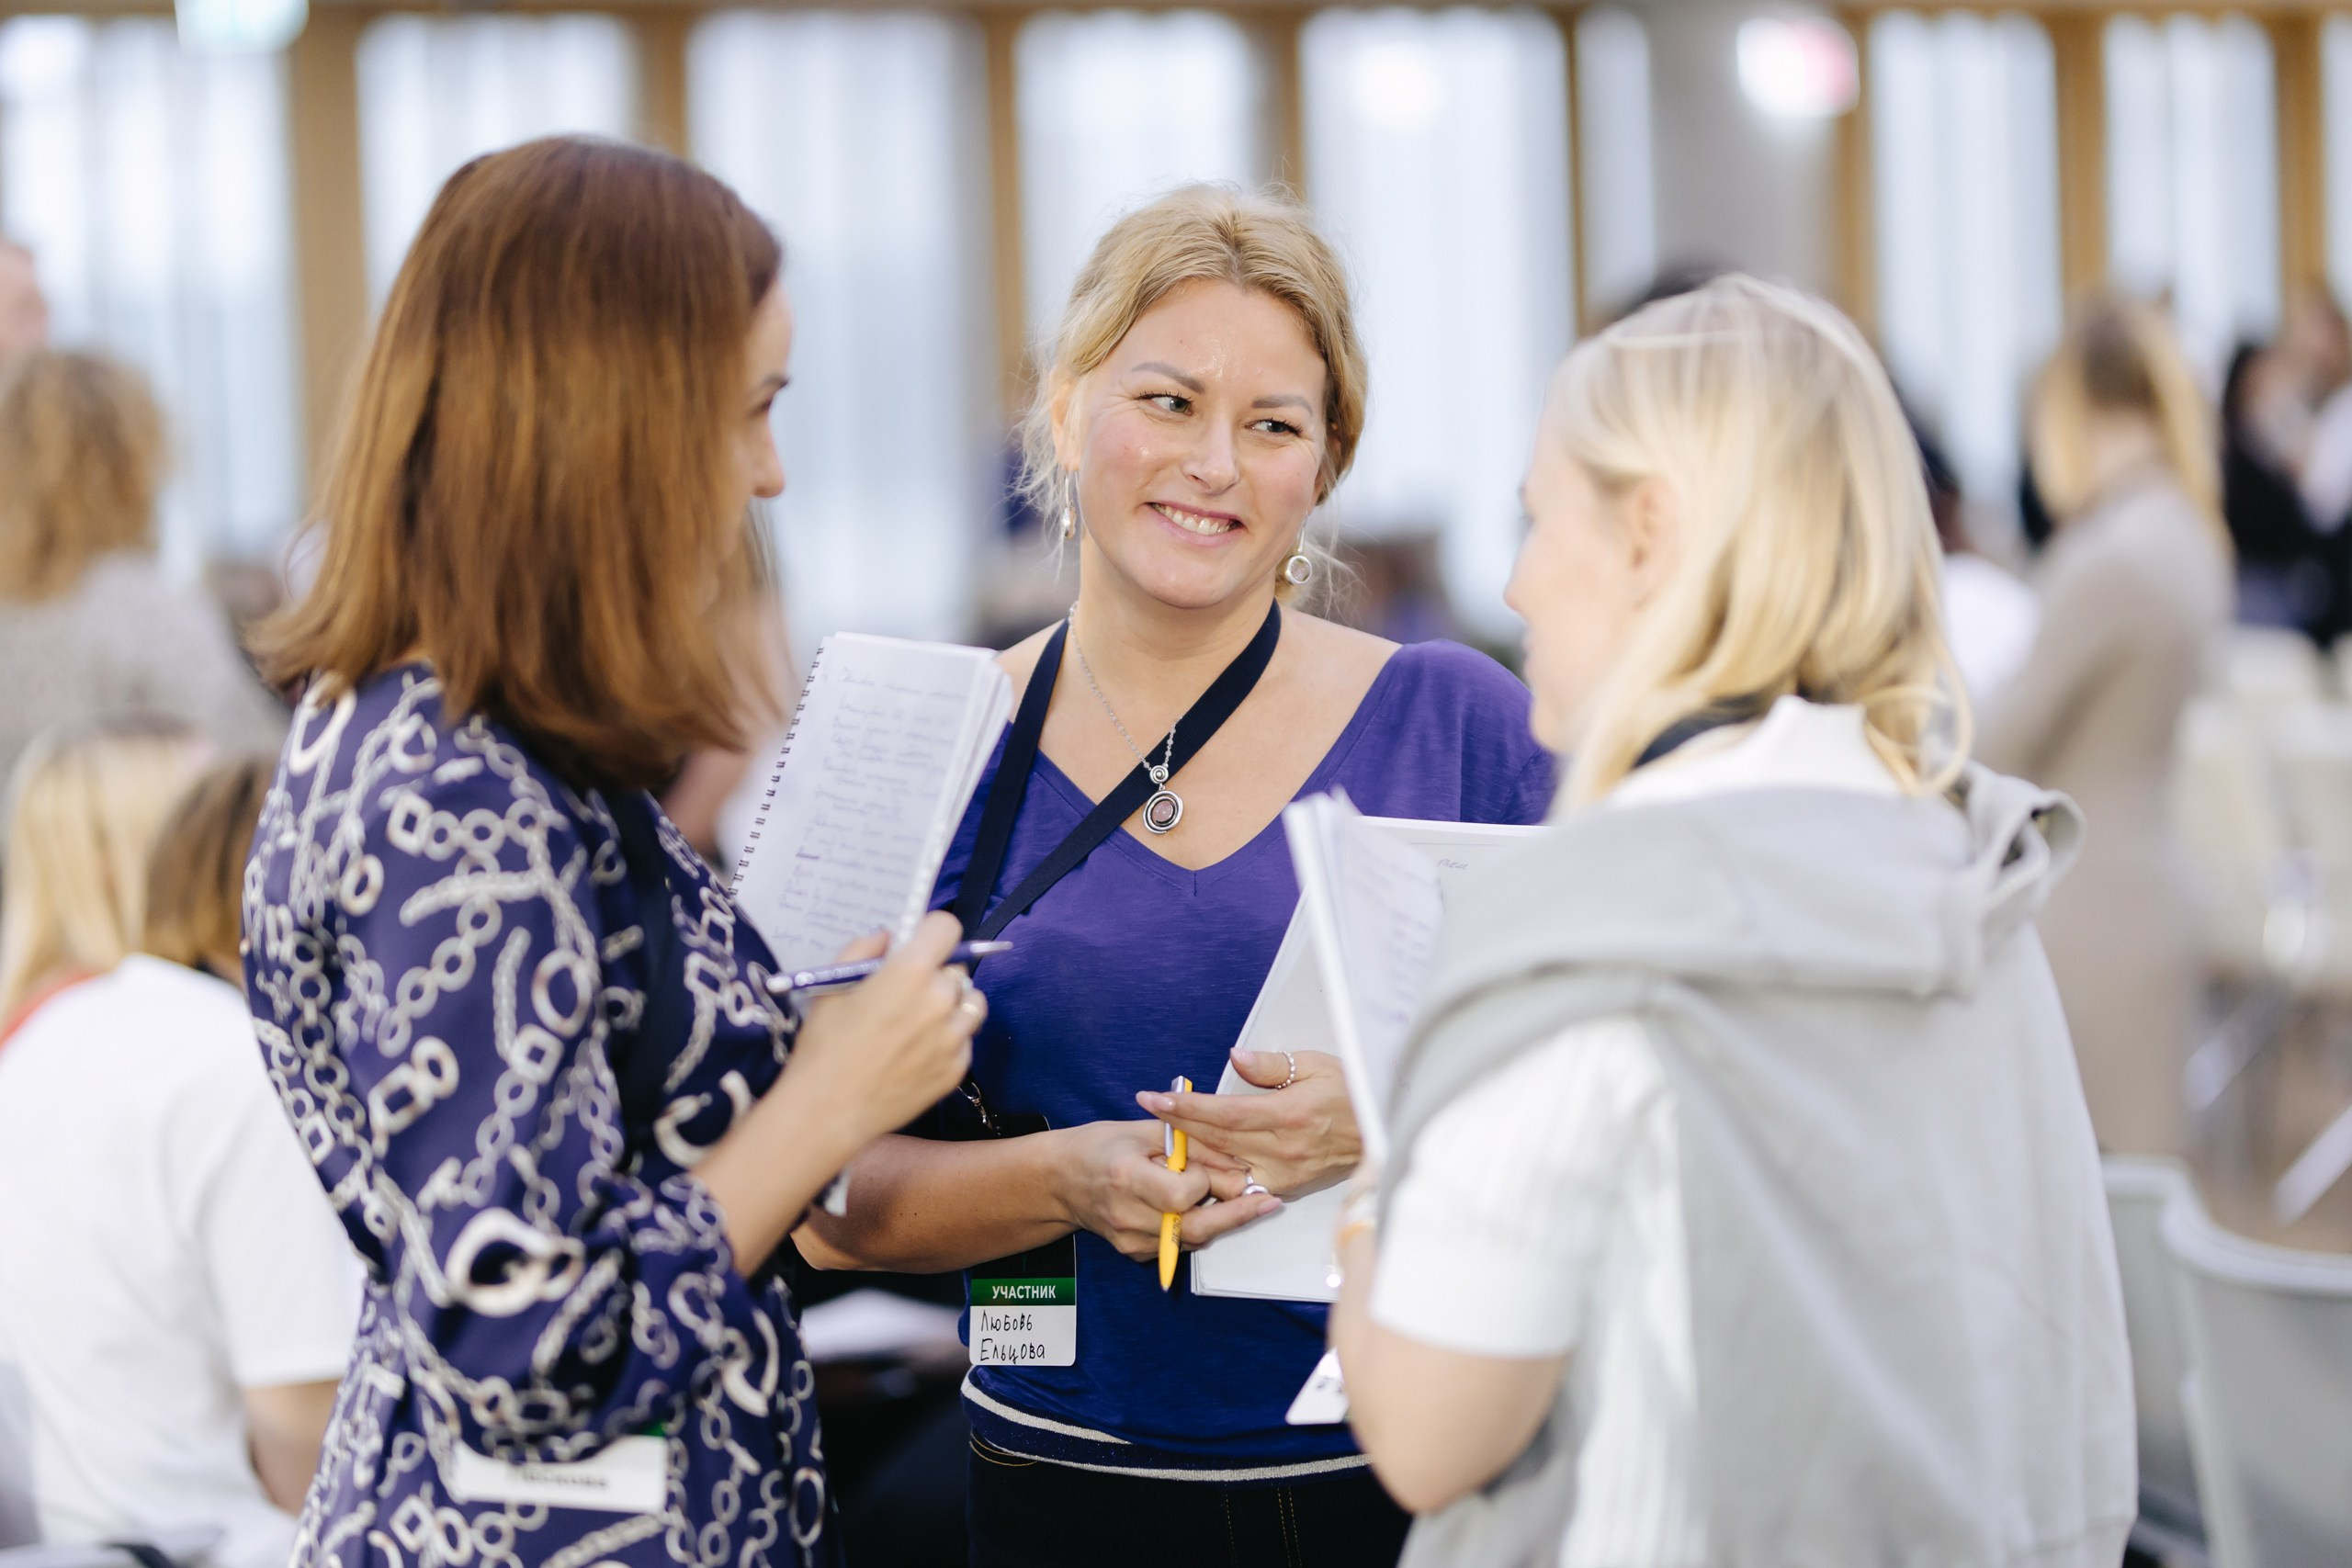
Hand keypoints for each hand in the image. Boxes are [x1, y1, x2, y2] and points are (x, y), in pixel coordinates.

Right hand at [784, 912, 983, 1153]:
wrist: (829, 1111)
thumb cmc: (824, 1046)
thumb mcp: (832, 986)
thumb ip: (863, 950)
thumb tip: (887, 937)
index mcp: (911, 971)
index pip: (947, 928)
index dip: (931, 932)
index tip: (919, 943)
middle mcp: (941, 1000)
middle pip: (957, 969)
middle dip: (935, 974)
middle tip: (908, 992)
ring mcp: (953, 1037)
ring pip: (971, 1003)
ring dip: (952, 1004)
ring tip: (921, 1020)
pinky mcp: (957, 1068)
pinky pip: (965, 1040)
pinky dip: (949, 1039)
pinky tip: (917, 1051)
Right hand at [1049, 1119, 1279, 1263]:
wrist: (1061, 1181)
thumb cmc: (1101, 1147)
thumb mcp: (1144, 1132)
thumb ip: (1190, 1145)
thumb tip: (1236, 1162)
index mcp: (1125, 1178)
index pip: (1181, 1193)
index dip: (1203, 1180)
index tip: (1209, 1166)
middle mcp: (1127, 1216)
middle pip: (1195, 1227)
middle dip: (1236, 1214)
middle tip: (1268, 1202)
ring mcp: (1130, 1241)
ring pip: (1193, 1238)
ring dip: (1220, 1220)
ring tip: (1242, 1201)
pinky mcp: (1135, 1254)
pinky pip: (1179, 1245)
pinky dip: (1197, 1227)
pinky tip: (1201, 1209)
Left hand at [1135, 1048, 1359, 1197]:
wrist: (1382, 1132)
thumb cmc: (1352, 1093)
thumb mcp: (1316, 1065)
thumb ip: (1272, 1065)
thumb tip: (1238, 1059)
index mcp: (1289, 1115)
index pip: (1224, 1113)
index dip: (1187, 1107)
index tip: (1158, 1099)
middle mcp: (1283, 1149)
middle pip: (1217, 1141)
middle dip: (1179, 1126)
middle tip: (1151, 1112)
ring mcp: (1284, 1174)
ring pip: (1224, 1167)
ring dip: (1192, 1155)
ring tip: (1165, 1138)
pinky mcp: (1287, 1187)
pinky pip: (1243, 1184)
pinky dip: (1217, 1175)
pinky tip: (1197, 1164)